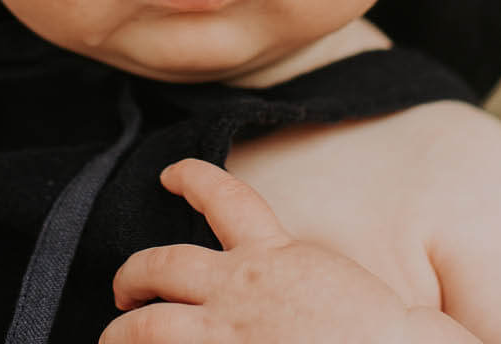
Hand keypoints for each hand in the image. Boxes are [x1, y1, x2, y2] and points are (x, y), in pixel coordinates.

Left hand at [99, 158, 430, 343]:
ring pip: (149, 326)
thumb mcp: (336, 283)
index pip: (224, 197)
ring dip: (122, 332)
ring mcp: (227, 334)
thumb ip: (302, 277)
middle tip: (122, 289)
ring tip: (112, 338)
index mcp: (275, 254)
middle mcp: (240, 287)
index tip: (170, 174)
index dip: (190, 178)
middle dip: (133, 273)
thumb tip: (290, 297)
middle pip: (163, 264)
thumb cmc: (388, 333)